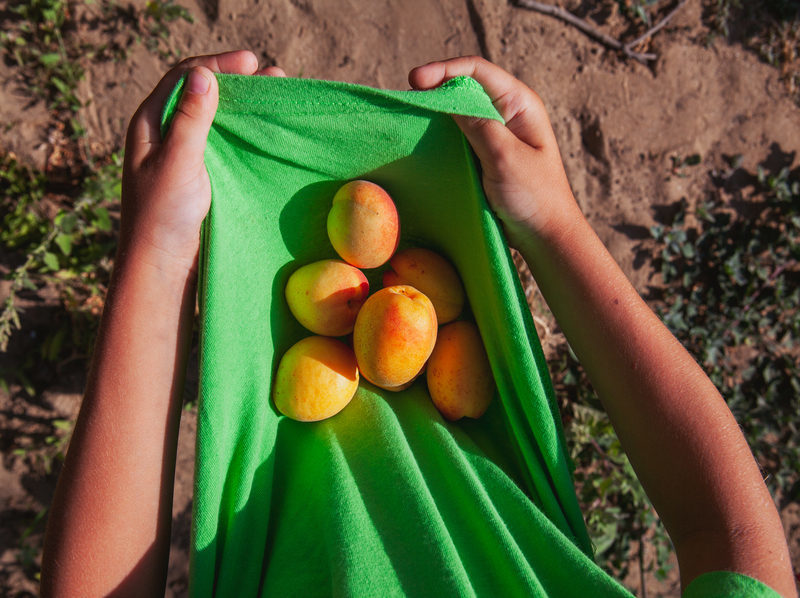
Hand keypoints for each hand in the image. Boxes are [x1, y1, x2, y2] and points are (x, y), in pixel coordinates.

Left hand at [120, 50, 285, 273]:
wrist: (164, 267)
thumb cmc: (163, 215)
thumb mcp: (177, 162)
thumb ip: (189, 120)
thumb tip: (205, 75)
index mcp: (150, 125)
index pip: (184, 79)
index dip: (217, 64)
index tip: (251, 61)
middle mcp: (165, 136)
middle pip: (202, 95)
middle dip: (237, 83)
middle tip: (272, 77)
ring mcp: (184, 157)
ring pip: (216, 121)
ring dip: (244, 108)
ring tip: (277, 99)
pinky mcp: (201, 178)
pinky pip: (224, 146)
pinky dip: (245, 134)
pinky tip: (266, 134)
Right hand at [409, 56, 578, 247]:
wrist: (543, 235)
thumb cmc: (533, 195)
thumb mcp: (504, 156)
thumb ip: (478, 125)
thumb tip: (448, 100)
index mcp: (520, 104)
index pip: (478, 71)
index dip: (445, 70)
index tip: (415, 80)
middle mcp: (507, 113)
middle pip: (465, 87)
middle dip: (436, 87)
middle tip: (407, 97)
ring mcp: (495, 134)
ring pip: (459, 112)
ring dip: (435, 111)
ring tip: (409, 113)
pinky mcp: (484, 154)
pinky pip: (458, 136)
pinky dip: (439, 133)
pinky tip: (422, 138)